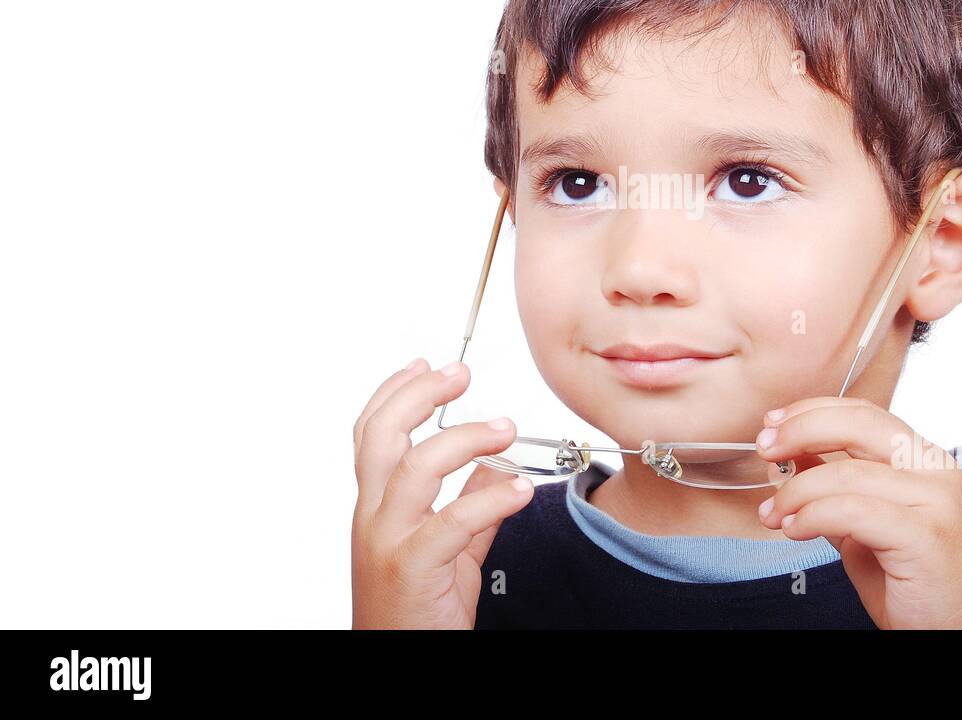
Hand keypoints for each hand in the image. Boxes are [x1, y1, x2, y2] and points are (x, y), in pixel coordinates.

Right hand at [351, 358, 533, 628]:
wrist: (400, 665)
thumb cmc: (419, 611)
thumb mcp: (449, 549)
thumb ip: (471, 504)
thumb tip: (499, 463)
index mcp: (377, 507)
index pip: (371, 435)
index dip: (394, 393)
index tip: (426, 365)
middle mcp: (373, 518)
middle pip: (381, 437)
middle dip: (420, 396)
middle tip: (460, 373)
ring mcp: (386, 542)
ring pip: (414, 469)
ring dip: (464, 438)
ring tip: (504, 427)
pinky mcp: (411, 570)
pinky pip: (451, 523)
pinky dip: (489, 500)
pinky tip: (520, 490)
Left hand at [754, 397, 961, 628]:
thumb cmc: (917, 585)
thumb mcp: (866, 526)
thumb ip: (836, 489)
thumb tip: (792, 454)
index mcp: (925, 459)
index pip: (863, 413)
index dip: (812, 412)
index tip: (773, 424)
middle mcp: (936, 469)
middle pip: (858, 424)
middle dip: (800, 429)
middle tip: (764, 449)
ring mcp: (936, 500)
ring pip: (846, 472)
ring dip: (795, 491)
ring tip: (771, 514)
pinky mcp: (927, 536)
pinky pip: (853, 511)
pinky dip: (813, 515)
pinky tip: (794, 530)